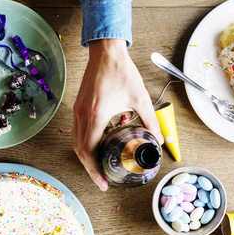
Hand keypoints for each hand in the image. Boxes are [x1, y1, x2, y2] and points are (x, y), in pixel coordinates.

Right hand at [73, 39, 161, 190]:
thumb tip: (158, 139)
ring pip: (75, 143)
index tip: (103, 182)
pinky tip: (95, 150)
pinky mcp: (78, 107)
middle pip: (79, 151)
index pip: (89, 150)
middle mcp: (82, 115)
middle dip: (90, 169)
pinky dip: (83, 146)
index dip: (95, 170)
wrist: (106, 52)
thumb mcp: (140, 98)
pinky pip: (76, 132)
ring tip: (98, 169)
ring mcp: (77, 111)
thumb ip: (150, 120)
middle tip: (103, 182)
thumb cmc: (121, 71)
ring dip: (86, 159)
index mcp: (96, 115)